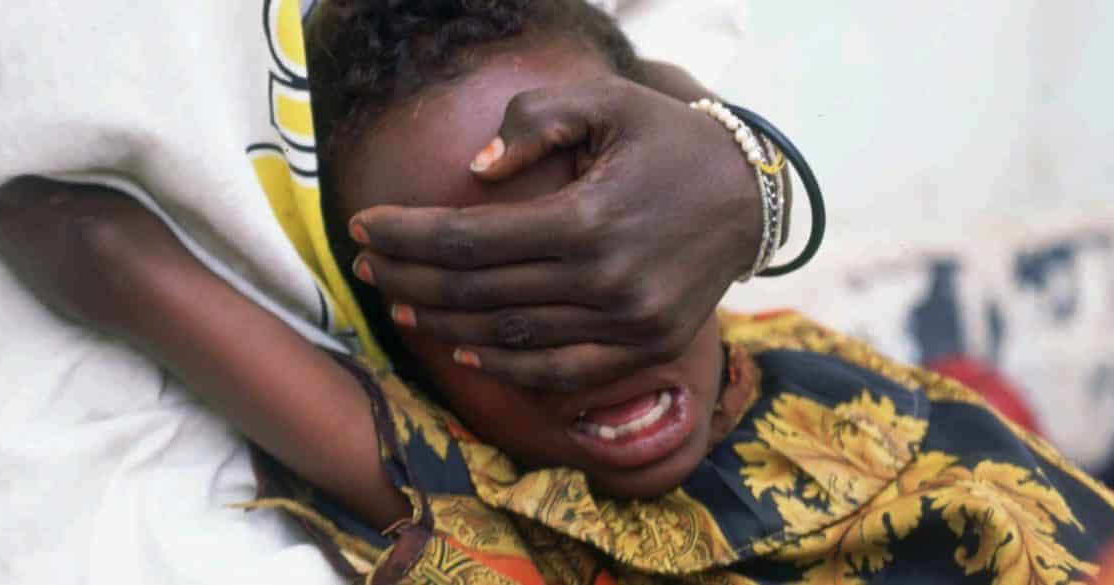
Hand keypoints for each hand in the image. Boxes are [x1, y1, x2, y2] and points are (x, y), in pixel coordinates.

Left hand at [351, 74, 762, 389]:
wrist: (749, 193)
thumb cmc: (667, 139)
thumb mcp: (607, 101)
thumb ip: (536, 123)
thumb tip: (475, 173)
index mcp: (590, 218)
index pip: (471, 238)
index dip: (408, 234)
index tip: (363, 224)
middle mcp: (607, 281)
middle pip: (479, 292)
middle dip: (410, 276)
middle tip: (365, 262)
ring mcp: (629, 324)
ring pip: (511, 338)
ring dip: (443, 324)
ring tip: (398, 301)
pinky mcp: (646, 347)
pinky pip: (561, 373)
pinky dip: (507, 368)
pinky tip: (462, 351)